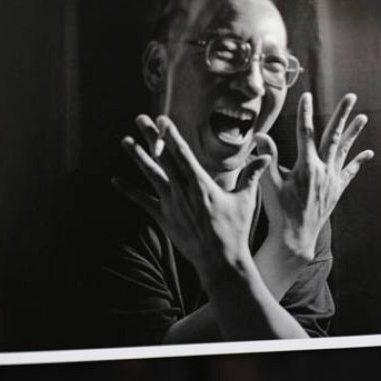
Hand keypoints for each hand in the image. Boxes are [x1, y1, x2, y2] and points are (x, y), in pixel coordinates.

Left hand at [114, 114, 269, 287]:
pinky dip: (129, 191)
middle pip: (163, 158)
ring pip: (150, 175)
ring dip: (137, 157)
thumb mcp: (245, 200)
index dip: (171, 134)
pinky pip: (143, 202)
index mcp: (201, 183)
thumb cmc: (235, 230)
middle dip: (151, 136)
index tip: (162, 119)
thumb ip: (251, 175)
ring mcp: (171, 204)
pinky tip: (116, 181)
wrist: (220, 261)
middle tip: (140, 119)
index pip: (182, 152)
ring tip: (124, 141)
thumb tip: (265, 157)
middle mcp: (182, 190)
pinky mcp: (164, 218)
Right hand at [255, 92, 373, 261]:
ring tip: (363, 116)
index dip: (305, 113)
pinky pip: (349, 172)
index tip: (307, 96)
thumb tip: (259, 135)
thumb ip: (267, 158)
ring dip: (354, 132)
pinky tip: (369, 153)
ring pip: (344, 151)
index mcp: (306, 166)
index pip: (305, 133)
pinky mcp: (336, 190)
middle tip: (351, 96)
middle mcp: (323, 170)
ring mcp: (332, 180)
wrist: (295, 236)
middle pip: (333, 136)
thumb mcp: (269, 183)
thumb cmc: (279, 210)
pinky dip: (358, 162)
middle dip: (342, 114)